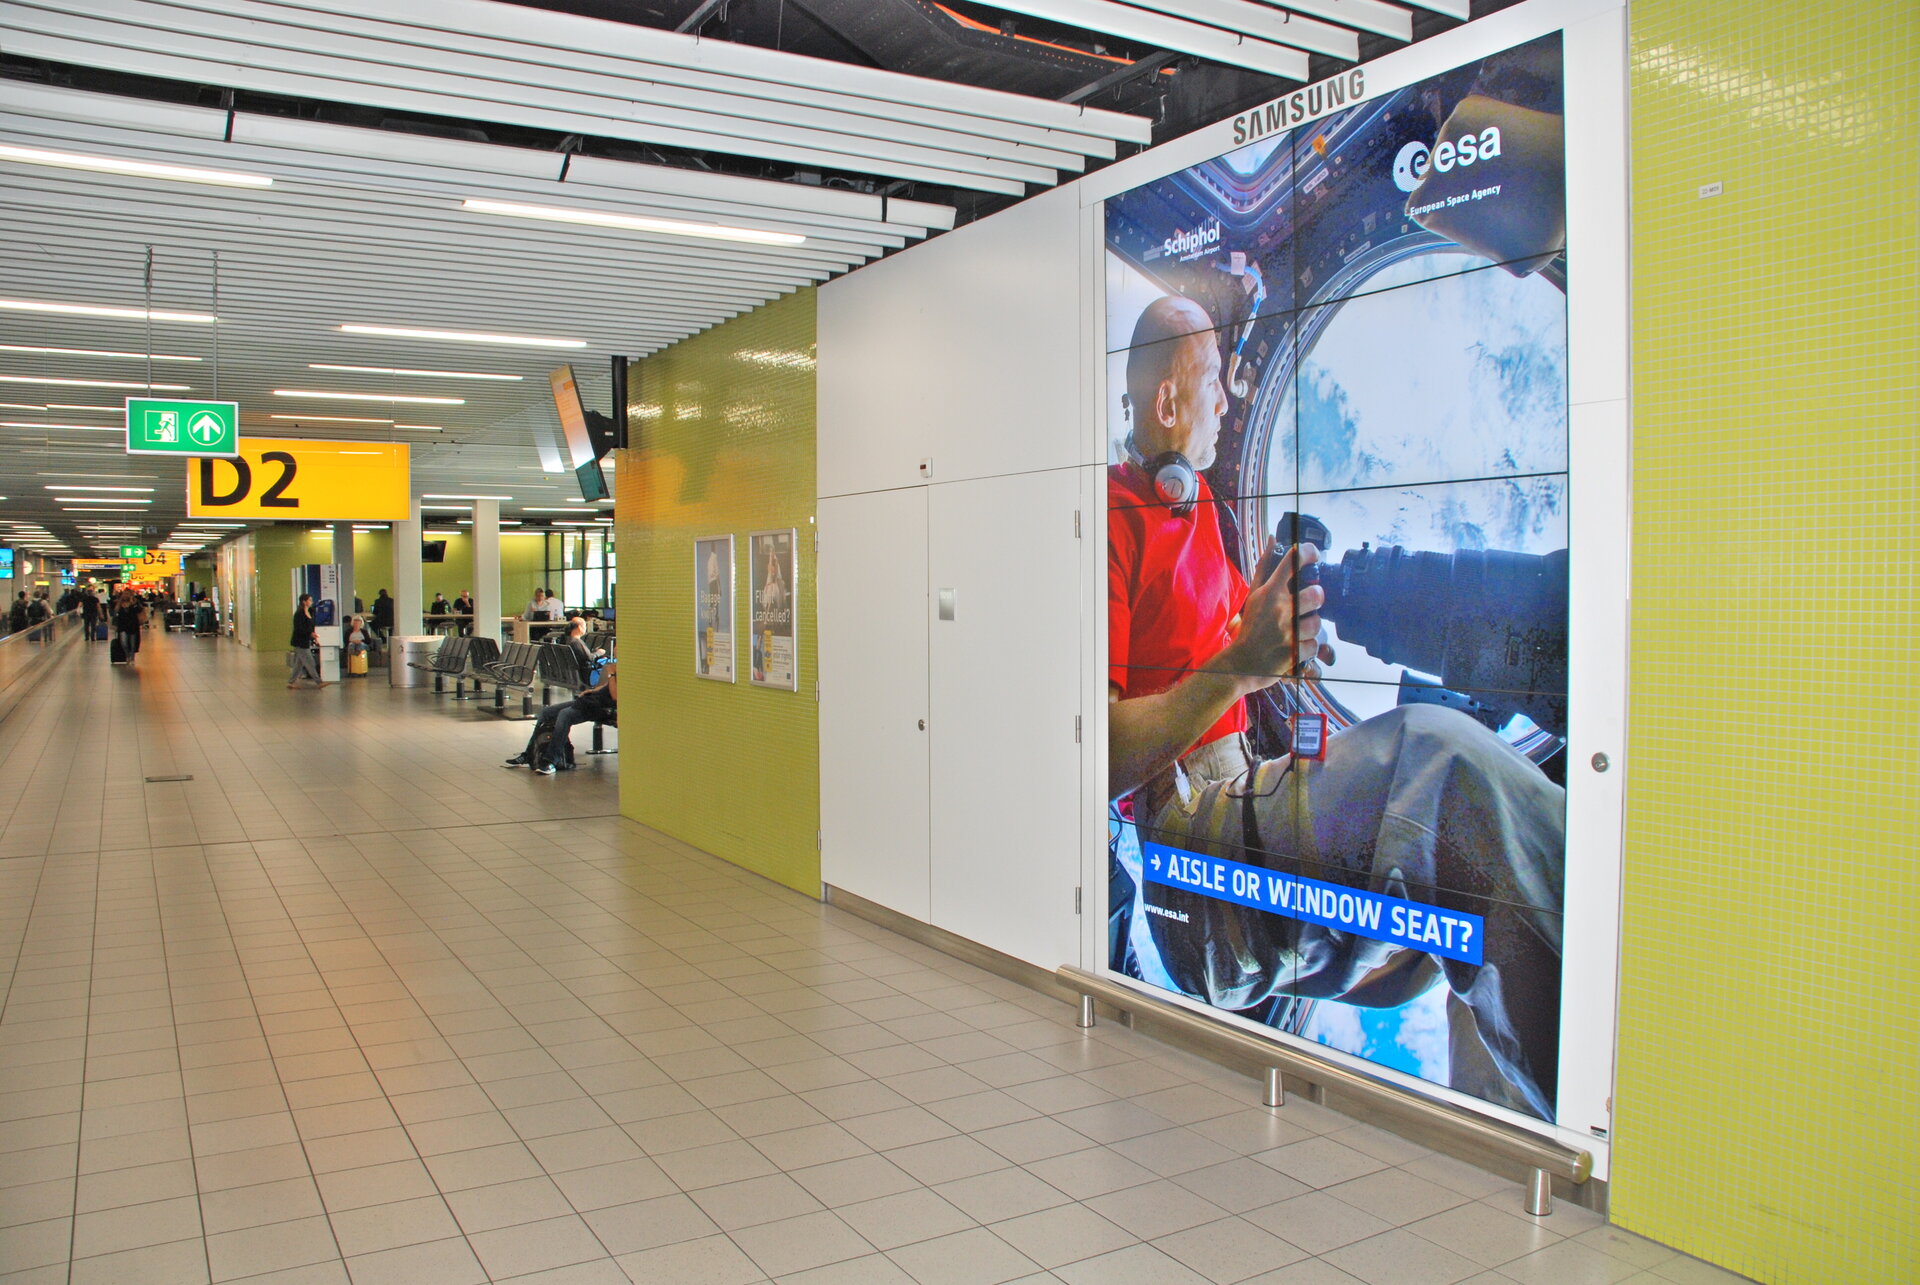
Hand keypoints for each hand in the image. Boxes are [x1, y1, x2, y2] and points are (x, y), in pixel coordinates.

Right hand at [1220, 541, 1323, 685]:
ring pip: (1318, 623)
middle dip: (1316, 600)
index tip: (1315, 556)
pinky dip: (1308, 648)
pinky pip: (1314, 645)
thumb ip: (1264, 567)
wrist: (1240, 664)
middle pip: (1316, 594)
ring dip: (1311, 628)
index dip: (1310, 553)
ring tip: (1299, 630)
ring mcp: (1287, 631)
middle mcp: (1279, 609)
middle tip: (1308, 604)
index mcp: (1269, 592)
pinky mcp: (1294, 652)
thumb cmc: (1249, 629)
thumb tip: (1272, 539)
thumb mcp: (1253, 596)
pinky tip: (1296, 647)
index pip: (1294, 561)